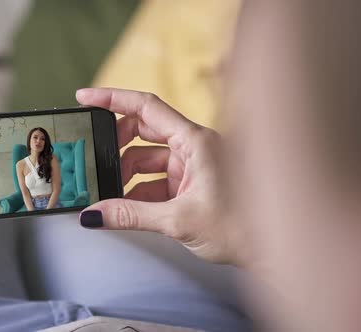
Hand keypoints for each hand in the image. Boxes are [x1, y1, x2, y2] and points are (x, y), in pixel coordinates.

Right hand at [77, 88, 246, 265]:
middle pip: (144, 131)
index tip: (85, 97)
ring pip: (148, 159)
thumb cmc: (242, 229)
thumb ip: (131, 215)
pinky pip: (157, 180)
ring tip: (108, 194)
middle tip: (95, 159)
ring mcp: (194, 165)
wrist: (274, 251)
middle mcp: (195, 147)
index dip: (112, 99)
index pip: (146, 107)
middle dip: (117, 146)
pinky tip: (126, 207)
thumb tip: (93, 215)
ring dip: (126, 175)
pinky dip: (139, 191)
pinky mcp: (192, 184)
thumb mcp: (178, 220)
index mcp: (195, 141)